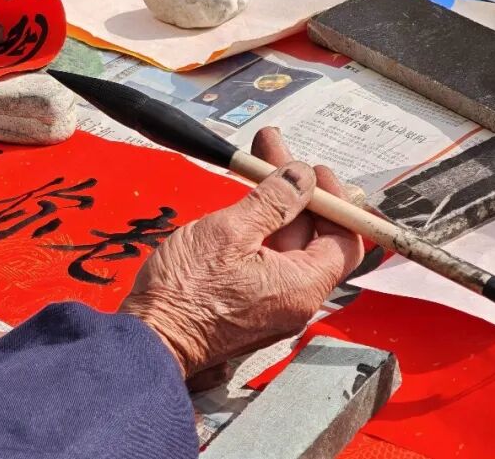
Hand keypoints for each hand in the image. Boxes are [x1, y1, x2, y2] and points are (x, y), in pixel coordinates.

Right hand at [121, 127, 363, 378]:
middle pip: (313, 238)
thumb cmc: (183, 294)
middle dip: (295, 192)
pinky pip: (265, 263)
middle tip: (273, 156)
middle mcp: (294, 301)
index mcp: (302, 286)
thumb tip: (300, 178)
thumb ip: (272, 200)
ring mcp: (270, 306)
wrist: (149, 338)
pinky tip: (242, 206)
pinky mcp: (247, 306)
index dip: (333, 200)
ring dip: (273, 207)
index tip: (313, 172)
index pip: (345, 238)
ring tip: (252, 168)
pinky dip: (258, 231)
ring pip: (285, 248)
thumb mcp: (229, 232)